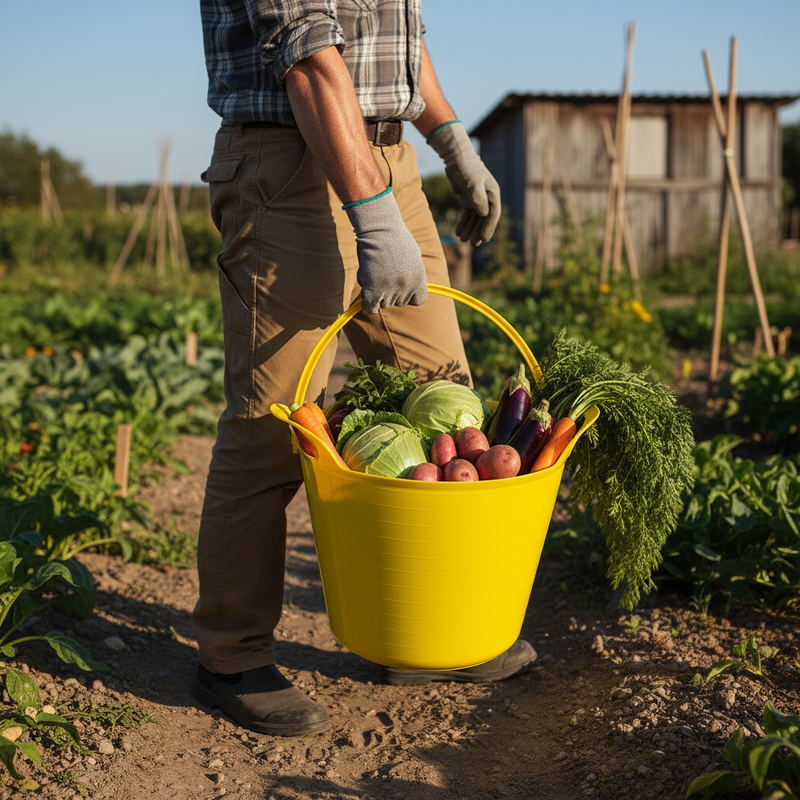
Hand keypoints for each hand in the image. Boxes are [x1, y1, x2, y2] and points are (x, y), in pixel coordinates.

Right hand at [344, 189, 427, 314]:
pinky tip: (367, 290)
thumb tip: (405, 292)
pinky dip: (368, 303)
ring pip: (384, 304)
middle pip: (399, 302)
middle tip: (384, 273)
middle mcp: (407, 287)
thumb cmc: (394, 238)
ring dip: (378, 293)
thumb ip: (410, 276)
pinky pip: (371, 308)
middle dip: (391, 292)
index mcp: (419, 279)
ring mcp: (390, 289)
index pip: (418, 301)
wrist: (379, 228)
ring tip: (375, 273)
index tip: (401, 285)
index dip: (409, 295)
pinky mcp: (373, 290)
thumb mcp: (411, 257)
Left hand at [428, 122, 500, 245]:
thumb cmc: (466, 168)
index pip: (492, 214)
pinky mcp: (468, 200)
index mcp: (492, 194)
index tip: (483, 239)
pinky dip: (463, 223)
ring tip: (462, 241)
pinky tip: (458, 232)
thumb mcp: (472, 182)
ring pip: (474, 219)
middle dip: (477, 232)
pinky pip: (467, 215)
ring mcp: (478, 200)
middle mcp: (487, 198)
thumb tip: (484, 214)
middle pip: (483, 219)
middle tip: (471, 244)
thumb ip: (477, 197)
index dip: (488, 228)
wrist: (457, 159)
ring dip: (469, 230)